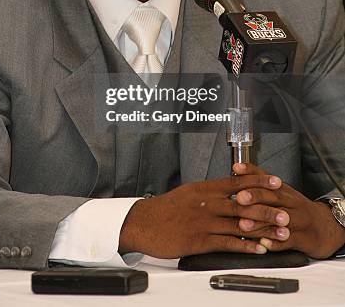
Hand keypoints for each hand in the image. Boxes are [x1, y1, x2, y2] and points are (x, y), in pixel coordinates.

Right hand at [118, 172, 285, 257]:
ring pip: (239, 224)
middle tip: (285, 212)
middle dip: (267, 208)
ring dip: (262, 230)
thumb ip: (209, 192)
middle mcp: (207, 204)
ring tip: (280, 234)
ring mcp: (204, 222)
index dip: (258, 181)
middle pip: (243, 203)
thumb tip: (227, 188)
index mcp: (204, 189)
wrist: (144, 223)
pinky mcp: (200, 241)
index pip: (237, 182)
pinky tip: (259, 249)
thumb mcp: (188, 192)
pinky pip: (227, 243)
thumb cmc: (165, 208)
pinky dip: (246, 246)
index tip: (275, 180)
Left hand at [233, 163, 344, 258]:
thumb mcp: (282, 191)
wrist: (324, 227)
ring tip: (244, 225)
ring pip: (278, 221)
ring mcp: (297, 221)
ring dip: (260, 223)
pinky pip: (288, 242)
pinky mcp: (301, 240)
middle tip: (239, 198)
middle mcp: (291, 203)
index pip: (267, 179)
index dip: (251, 174)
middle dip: (255, 197)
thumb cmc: (296, 208)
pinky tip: (263, 244)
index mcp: (284, 190)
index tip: (236, 171)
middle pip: (273, 198)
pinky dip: (275, 244)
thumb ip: (260, 181)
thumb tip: (237, 169)